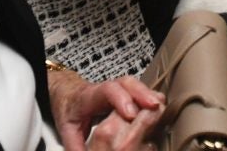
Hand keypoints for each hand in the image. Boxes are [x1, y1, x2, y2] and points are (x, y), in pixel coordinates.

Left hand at [50, 70, 164, 150]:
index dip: (120, 99)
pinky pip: (135, 88)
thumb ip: (75, 146)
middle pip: (123, 83)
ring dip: (147, 93)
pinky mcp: (122, 91)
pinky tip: (158, 104)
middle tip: (154, 105)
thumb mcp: (67, 131)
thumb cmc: (68, 111)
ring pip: (132, 83)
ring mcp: (113, 88)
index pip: (105, 91)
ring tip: (160, 104)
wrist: (66, 94)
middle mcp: (102, 89)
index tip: (131, 114)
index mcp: (88, 97)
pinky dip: (147, 95)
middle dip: (140, 93)